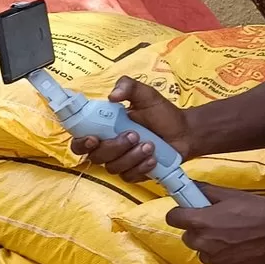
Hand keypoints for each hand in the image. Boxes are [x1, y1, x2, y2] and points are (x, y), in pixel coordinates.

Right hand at [71, 77, 193, 182]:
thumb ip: (128, 87)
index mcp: (104, 128)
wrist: (184, 132)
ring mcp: (119, 162)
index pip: (79, 141)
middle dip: (114, 147)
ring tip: (150, 145)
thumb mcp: (146, 94)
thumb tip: (111, 96)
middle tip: (134, 135)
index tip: (94, 139)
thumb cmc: (161, 113)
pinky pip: (128, 176)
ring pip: (112, 167)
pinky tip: (153, 159)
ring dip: (131, 156)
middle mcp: (107, 147)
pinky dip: (141, 167)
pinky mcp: (133, 174)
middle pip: (95, 156)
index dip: (81, 143)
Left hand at [166, 185, 264, 263]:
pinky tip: (236, 247)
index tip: (187, 211)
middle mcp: (203, 243)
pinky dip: (222, 257)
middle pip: (187, 236)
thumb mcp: (229, 195)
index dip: (180, 213)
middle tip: (215, 223)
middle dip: (197, 229)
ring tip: (229, 236)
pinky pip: (215, 263)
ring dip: (209, 244)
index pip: (172, 218)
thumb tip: (190, 186)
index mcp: (200, 222)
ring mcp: (214, 259)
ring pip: (201, 251)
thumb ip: (205, 191)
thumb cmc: (256, 209)